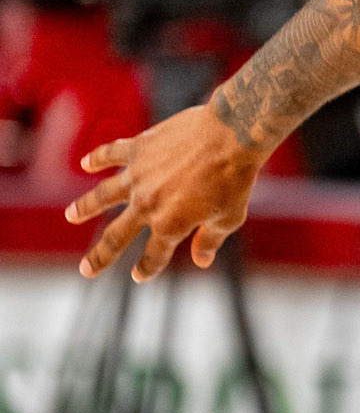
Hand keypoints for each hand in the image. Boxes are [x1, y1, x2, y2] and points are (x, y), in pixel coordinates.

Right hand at [66, 103, 261, 280]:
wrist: (231, 137)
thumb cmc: (235, 180)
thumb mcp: (228, 218)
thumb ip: (210, 240)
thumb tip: (201, 261)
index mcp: (170, 226)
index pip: (154, 255)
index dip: (147, 268)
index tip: (140, 275)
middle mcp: (147, 205)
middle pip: (117, 236)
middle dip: (100, 256)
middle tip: (85, 270)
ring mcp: (139, 176)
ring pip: (103, 196)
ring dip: (84, 207)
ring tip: (70, 215)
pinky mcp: (138, 149)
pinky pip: (111, 153)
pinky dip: (97, 158)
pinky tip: (85, 163)